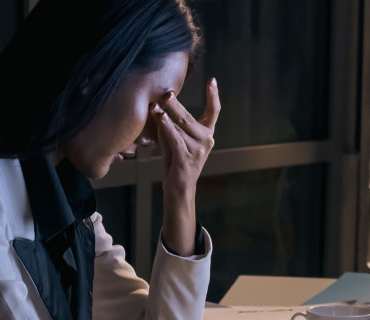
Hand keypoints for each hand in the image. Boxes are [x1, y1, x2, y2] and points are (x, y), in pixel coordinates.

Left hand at [153, 78, 219, 255]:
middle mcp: (206, 141)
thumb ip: (169, 124)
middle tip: (166, 93)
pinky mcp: (187, 159)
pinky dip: (168, 129)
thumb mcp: (173, 140)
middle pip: (190, 118)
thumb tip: (158, 105)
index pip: (214, 112)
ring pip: (181, 128)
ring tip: (155, 107)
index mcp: (207, 134)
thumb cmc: (175, 162)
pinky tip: (161, 119)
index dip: (213, 96)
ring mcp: (198, 151)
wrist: (178, 189)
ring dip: (166, 118)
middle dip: (176, 105)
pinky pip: (176, 140)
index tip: (212, 80)